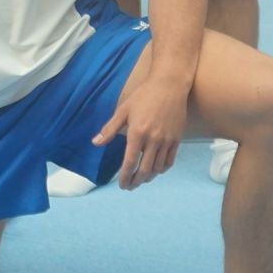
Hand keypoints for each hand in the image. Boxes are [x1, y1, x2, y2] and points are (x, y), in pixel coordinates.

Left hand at [92, 75, 186, 190]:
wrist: (169, 86)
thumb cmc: (143, 96)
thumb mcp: (123, 110)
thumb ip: (110, 129)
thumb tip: (96, 143)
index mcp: (137, 133)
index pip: (130, 162)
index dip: (125, 176)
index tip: (122, 185)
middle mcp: (153, 140)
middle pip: (145, 169)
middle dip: (136, 181)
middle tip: (130, 186)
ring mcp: (167, 141)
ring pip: (158, 168)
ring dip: (148, 177)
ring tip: (141, 179)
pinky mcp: (177, 139)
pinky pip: (170, 161)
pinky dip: (162, 169)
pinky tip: (155, 169)